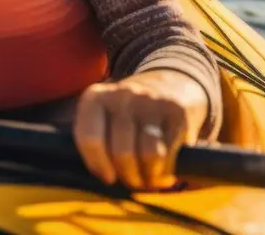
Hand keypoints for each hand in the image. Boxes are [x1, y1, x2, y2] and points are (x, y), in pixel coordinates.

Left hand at [72, 70, 207, 189]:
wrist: (170, 84)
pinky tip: (164, 168)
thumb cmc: (129, 115)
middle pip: (121, 152)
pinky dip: (166, 169)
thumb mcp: (103, 118)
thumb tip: (104, 176)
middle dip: (128, 175)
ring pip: (147, 154)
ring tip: (148, 177)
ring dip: (148, 175)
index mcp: (94, 97)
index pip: (89, 138)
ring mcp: (150, 100)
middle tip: (133, 180)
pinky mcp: (176, 110)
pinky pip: (169, 152)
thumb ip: (94, 142)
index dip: (98, 165)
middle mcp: (121, 95)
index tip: (108, 177)